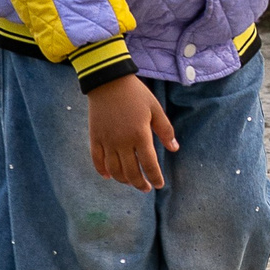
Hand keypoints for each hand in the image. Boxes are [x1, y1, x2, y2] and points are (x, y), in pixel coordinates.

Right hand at [87, 75, 175, 190]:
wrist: (108, 81)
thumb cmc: (136, 94)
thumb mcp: (155, 109)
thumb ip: (165, 130)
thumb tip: (174, 148)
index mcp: (140, 135)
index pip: (149, 164)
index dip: (155, 177)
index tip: (159, 184)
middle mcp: (122, 142)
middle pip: (131, 172)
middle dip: (140, 183)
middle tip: (146, 188)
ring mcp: (107, 141)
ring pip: (114, 170)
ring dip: (124, 180)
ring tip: (131, 182)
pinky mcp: (95, 138)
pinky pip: (97, 160)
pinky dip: (102, 171)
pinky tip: (109, 176)